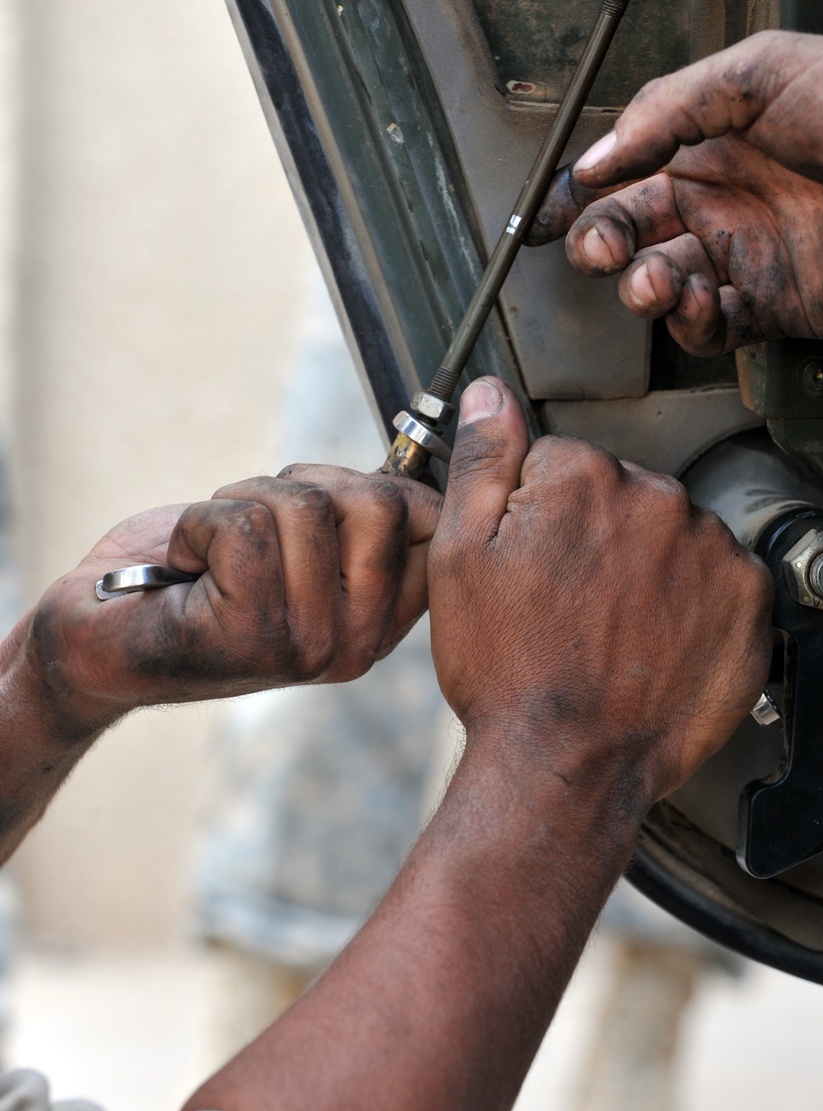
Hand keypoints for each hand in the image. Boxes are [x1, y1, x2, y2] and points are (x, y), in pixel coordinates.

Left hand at [26, 466, 440, 733]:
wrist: (99, 636)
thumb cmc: (191, 579)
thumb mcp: (299, 543)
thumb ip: (359, 519)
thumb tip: (414, 466)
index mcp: (381, 622)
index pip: (435, 523)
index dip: (390, 484)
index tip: (326, 497)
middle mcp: (358, 643)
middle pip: (382, 502)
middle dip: (305, 485)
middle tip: (256, 524)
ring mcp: (311, 644)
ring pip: (309, 507)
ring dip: (244, 501)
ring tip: (215, 547)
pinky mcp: (254, 635)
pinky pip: (245, 526)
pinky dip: (198, 524)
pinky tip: (186, 565)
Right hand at [428, 378, 771, 812]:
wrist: (566, 765)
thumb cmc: (507, 671)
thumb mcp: (460, 558)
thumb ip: (483, 462)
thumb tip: (492, 394)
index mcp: (583, 475)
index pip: (562, 464)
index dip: (538, 518)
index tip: (535, 568)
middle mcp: (659, 497)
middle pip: (623, 493)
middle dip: (599, 536)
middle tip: (570, 606)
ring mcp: (711, 548)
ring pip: (673, 535)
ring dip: (650, 567)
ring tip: (613, 630)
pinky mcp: (750, 599)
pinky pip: (720, 577)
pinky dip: (696, 603)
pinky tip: (655, 642)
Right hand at [528, 31, 822, 353]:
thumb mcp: (764, 71)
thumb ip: (670, 108)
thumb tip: (599, 153)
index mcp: (714, 137)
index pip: (625, 169)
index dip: (578, 193)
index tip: (544, 214)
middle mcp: (726, 197)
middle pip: (633, 231)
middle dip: (602, 244)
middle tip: (597, 249)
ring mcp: (750, 253)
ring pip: (666, 283)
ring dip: (644, 287)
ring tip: (653, 281)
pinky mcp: (778, 304)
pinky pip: (714, 326)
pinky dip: (694, 322)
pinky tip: (699, 302)